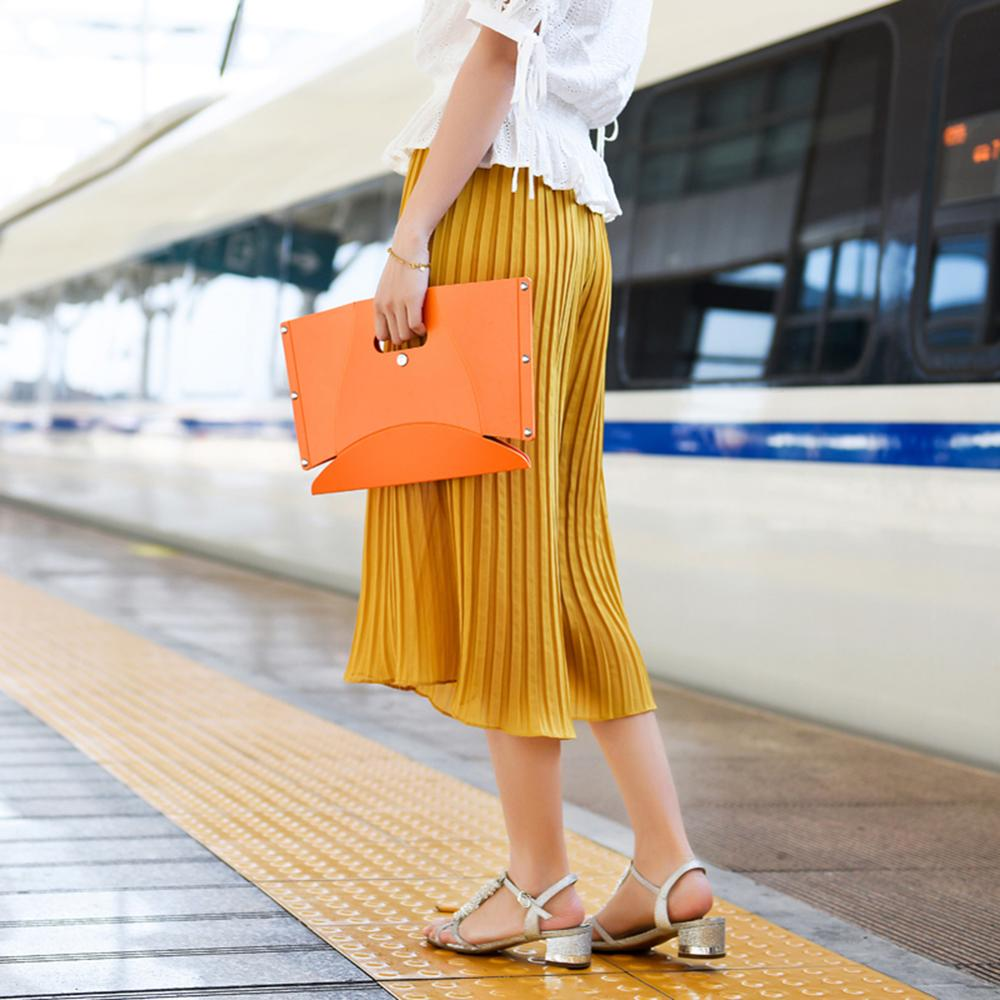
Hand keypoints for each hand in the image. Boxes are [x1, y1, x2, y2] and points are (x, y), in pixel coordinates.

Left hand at [375, 227, 430, 345]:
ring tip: (421, 327)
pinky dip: (422, 329)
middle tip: (415, 331)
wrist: (408, 246)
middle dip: (407, 337)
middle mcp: (385, 306)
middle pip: (395, 338)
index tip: (404, 334)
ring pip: (405, 335)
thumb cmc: (402, 266)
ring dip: (415, 334)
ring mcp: (397, 304)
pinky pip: (415, 326)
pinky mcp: (411, 300)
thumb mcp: (388, 288)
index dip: (394, 337)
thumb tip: (397, 321)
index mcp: (378, 304)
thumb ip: (389, 304)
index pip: (381, 335)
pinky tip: (426, 325)